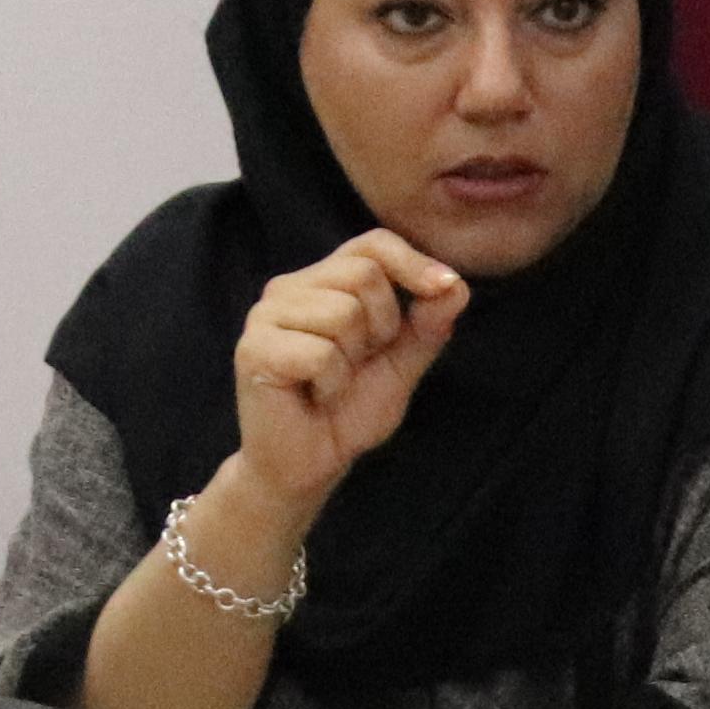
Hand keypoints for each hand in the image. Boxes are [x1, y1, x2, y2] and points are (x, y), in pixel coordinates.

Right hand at [230, 229, 467, 522]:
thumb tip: (455, 287)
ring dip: (352, 362)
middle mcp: (289, 288)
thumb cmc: (347, 410)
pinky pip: (319, 354)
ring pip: (342, 314)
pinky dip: (331, 385)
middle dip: (383, 326)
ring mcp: (265, 316)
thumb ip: (427, 326)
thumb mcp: (401, 364)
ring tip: (332, 382)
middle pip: (363, 274)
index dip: (413, 261)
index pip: (373, 243)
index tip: (444, 289)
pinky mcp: (254, 350)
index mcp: (323, 281)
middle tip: (358, 363)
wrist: (309, 465)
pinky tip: (314, 397)